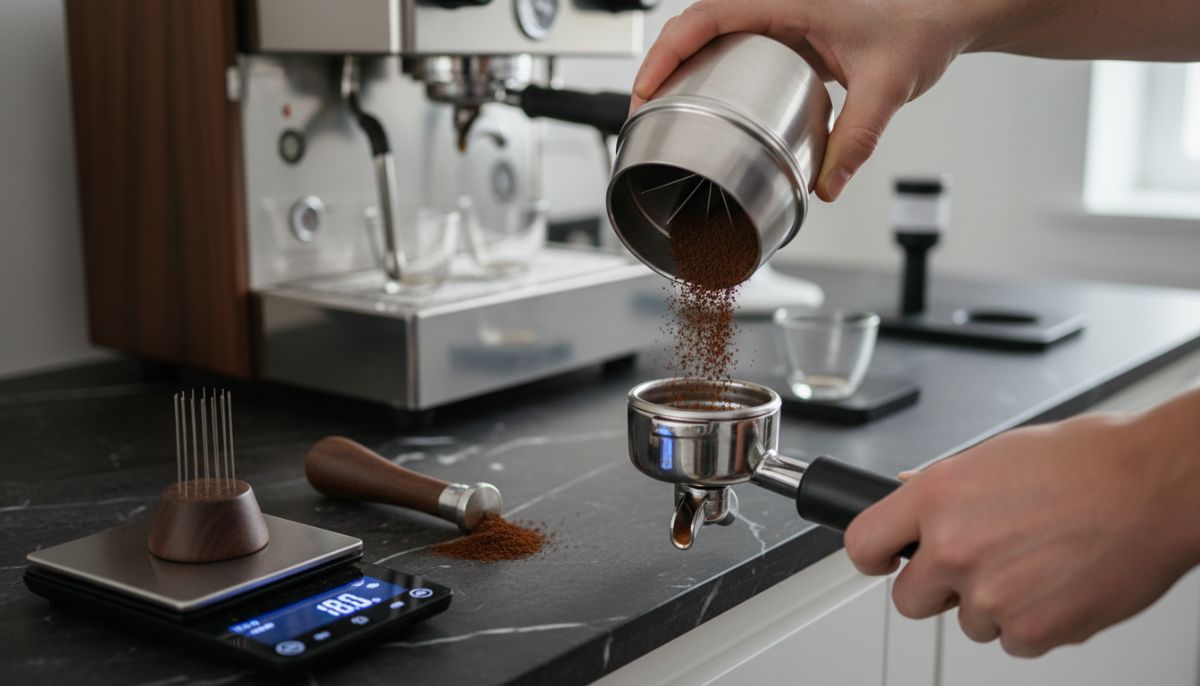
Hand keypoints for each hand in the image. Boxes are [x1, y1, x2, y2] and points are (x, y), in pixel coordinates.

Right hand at [630, 0, 973, 200]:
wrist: (946, 16)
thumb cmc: (922, 27)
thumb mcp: (888, 86)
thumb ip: (857, 140)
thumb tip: (826, 185)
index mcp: (791, 0)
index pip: (710, 15)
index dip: (669, 49)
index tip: (647, 84)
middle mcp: (780, 4)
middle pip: (699, 24)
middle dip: (663, 63)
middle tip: (644, 108)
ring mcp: (783, 18)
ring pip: (715, 35)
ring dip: (685, 67)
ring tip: (666, 109)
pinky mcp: (791, 35)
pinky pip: (738, 48)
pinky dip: (714, 73)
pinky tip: (712, 105)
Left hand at [845, 396, 1199, 656]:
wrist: (1155, 487)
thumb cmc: (1088, 462)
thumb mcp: (994, 455)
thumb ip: (944, 486)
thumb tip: (909, 495)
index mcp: (936, 498)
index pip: (863, 544)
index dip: (874, 555)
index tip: (887, 559)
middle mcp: (954, 548)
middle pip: (907, 600)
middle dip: (935, 588)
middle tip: (976, 564)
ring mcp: (990, 594)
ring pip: (967, 622)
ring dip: (992, 603)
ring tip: (1035, 562)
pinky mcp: (1032, 630)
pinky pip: (1013, 641)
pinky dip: (1032, 622)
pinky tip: (1056, 583)